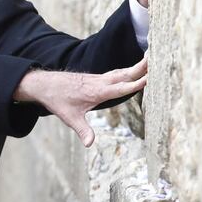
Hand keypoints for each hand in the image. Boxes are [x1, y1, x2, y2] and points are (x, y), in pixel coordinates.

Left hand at [12, 57, 147, 146]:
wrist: (45, 84)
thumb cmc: (58, 100)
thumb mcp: (70, 117)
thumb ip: (83, 130)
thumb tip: (90, 144)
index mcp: (97, 91)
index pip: (120, 88)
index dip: (135, 84)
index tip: (150, 79)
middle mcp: (100, 82)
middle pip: (124, 74)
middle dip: (141, 68)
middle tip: (156, 58)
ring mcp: (98, 78)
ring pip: (121, 72)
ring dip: (136, 66)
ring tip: (151, 59)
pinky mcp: (96, 78)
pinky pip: (115, 73)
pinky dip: (126, 70)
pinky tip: (132, 70)